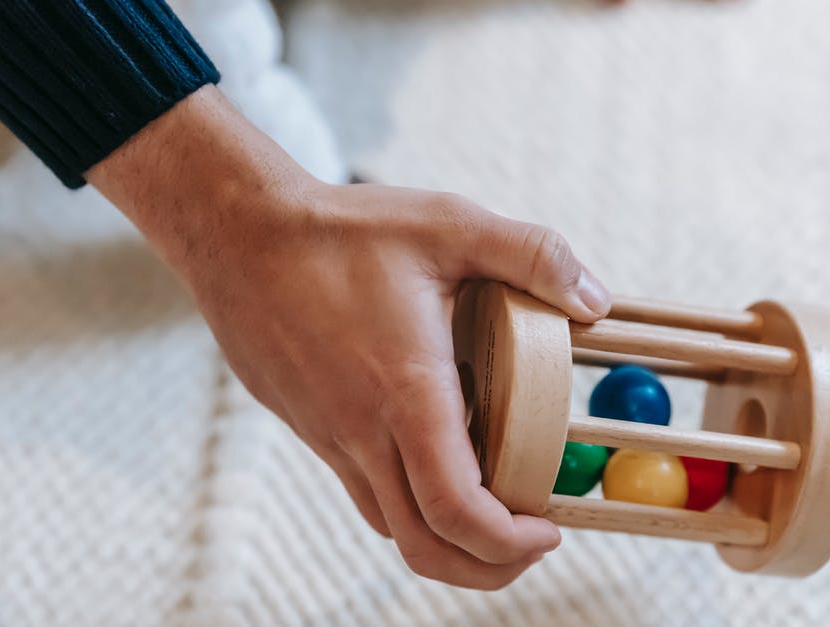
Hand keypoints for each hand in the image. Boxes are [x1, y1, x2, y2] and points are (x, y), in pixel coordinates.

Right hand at [89, 87, 610, 588]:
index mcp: (404, 393)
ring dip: (445, 540)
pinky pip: (362, 489)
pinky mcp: (309, 427)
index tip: (549, 531)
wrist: (236, 234)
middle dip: (487, 568)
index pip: (456, 511)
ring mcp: (328, 436)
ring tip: (491, 509)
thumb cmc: (338, 231)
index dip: (510, 543)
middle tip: (530, 545)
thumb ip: (531, 254)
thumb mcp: (449, 223)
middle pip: (423, 548)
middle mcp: (361, 431)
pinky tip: (432, 457)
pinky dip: (407, 501)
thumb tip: (594, 298)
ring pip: (389, 525)